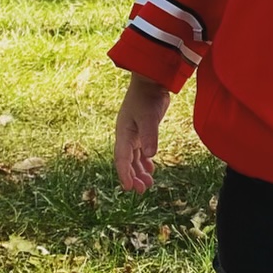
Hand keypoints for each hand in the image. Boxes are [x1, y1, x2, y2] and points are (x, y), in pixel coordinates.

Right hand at [114, 74, 171, 192]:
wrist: (151, 82)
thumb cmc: (147, 98)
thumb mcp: (149, 117)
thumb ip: (150, 136)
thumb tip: (150, 155)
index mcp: (123, 133)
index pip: (121, 158)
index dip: (124, 174)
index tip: (129, 188)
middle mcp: (126, 135)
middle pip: (127, 161)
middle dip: (133, 177)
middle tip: (141, 190)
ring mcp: (133, 133)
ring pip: (134, 158)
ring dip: (139, 171)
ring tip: (148, 185)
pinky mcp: (142, 131)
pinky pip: (140, 151)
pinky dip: (144, 161)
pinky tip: (150, 169)